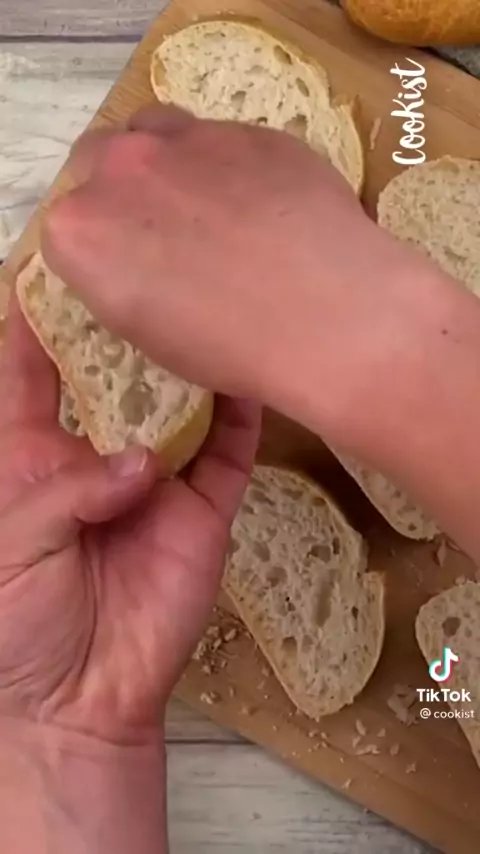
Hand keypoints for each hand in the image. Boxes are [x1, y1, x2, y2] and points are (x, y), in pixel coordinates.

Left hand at [0, 295, 260, 742]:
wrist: (81, 700)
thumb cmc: (19, 623)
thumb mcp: (11, 545)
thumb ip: (68, 489)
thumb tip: (141, 463)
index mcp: (30, 455)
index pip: (30, 371)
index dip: (34, 317)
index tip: (52, 261)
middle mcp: (97, 454)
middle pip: (111, 373)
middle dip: (122, 323)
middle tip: (145, 261)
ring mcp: (156, 479)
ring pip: (176, 404)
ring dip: (185, 360)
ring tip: (202, 302)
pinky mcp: (203, 510)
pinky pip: (228, 455)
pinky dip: (240, 416)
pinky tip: (246, 372)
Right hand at [42, 105, 432, 443]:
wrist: (327, 315)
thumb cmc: (228, 347)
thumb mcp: (149, 334)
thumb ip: (121, 279)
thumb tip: (140, 260)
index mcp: (81, 231)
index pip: (69, 228)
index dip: (99, 250)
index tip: (129, 270)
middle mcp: (123, 170)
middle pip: (98, 160)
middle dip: (120, 191)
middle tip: (161, 233)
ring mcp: (190, 140)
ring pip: (155, 130)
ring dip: (165, 160)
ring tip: (208, 207)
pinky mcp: (252, 131)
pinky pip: (225, 140)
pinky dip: (231, 167)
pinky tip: (267, 208)